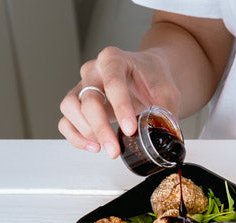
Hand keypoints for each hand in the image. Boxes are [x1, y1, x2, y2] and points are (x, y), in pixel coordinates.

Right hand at [58, 47, 178, 157]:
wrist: (147, 73)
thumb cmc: (154, 78)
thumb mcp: (167, 92)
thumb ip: (166, 113)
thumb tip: (169, 140)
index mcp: (114, 59)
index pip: (113, 83)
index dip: (121, 108)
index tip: (130, 129)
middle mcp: (93, 70)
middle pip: (88, 98)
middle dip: (100, 127)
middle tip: (115, 150)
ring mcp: (82, 85)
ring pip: (70, 107)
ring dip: (85, 131)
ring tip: (106, 147)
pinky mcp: (78, 103)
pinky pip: (66, 120)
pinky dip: (75, 136)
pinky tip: (94, 146)